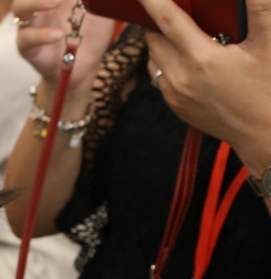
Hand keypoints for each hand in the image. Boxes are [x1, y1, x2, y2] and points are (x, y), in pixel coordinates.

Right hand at [13, 0, 112, 91]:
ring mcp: (31, 23)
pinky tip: (57, 35)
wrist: (84, 66)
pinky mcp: (26, 46)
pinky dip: (41, 35)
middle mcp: (40, 4)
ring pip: (20, 7)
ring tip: (54, 2)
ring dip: (35, 2)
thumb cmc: (92, 34)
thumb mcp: (103, 9)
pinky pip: (27, 37)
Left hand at [142, 0, 270, 175]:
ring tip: (179, 30)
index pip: (167, 19)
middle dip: (156, 19)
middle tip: (169, 6)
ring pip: (153, 57)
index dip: (152, 0)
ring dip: (160, 41)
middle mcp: (180, 76)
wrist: (262, 132)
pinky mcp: (174, 105)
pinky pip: (159, 76)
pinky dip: (165, 61)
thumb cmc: (267, 89)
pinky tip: (186, 56)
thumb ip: (258, 9)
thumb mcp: (268, 43)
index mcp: (201, 58)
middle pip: (153, 37)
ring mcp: (173, 93)